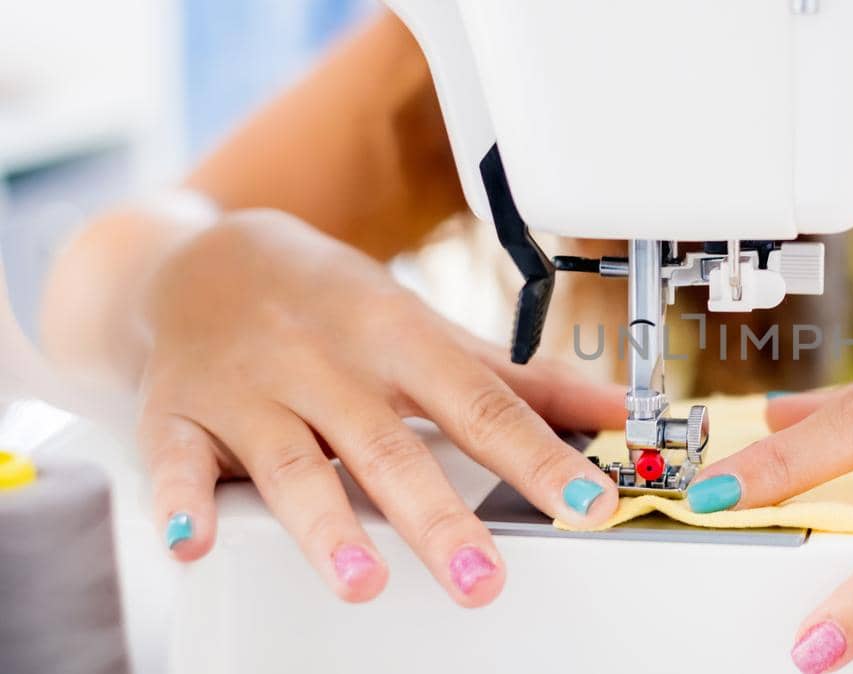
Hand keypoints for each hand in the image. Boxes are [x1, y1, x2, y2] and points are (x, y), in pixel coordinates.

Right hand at [137, 210, 623, 606]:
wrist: (201, 262)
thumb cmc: (332, 306)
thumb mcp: (429, 331)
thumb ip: (522, 383)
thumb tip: (620, 411)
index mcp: (399, 339)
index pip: (480, 405)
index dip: (537, 457)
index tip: (587, 504)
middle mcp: (327, 364)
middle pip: (389, 447)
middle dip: (436, 518)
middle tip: (483, 578)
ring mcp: (250, 391)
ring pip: (291, 462)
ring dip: (325, 525)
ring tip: (363, 582)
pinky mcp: (177, 416)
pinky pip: (178, 462)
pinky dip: (183, 502)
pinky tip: (196, 541)